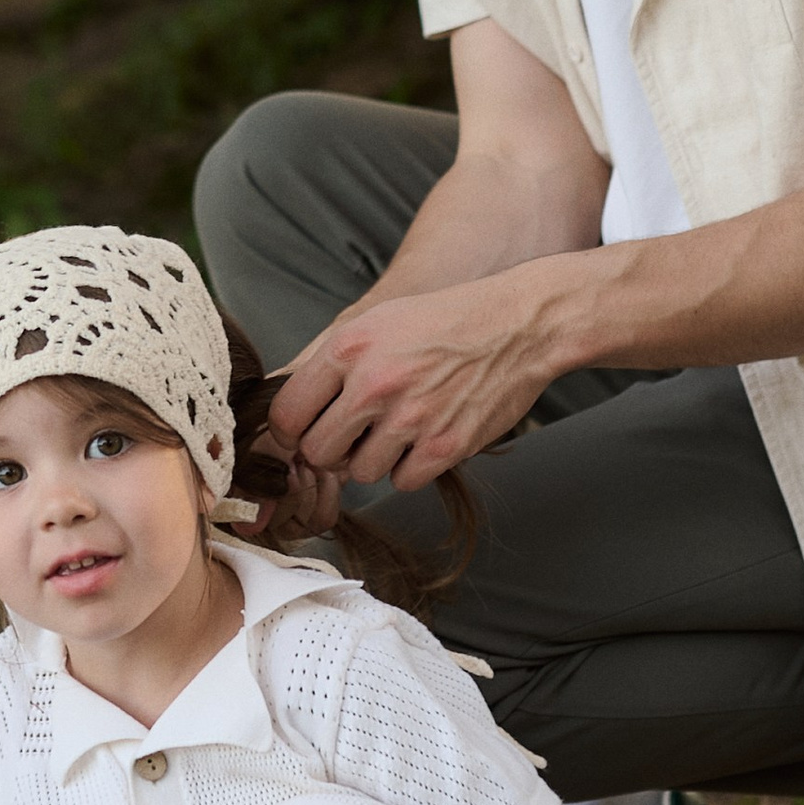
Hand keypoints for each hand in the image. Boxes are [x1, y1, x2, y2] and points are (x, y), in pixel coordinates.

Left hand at [270, 279, 561, 487]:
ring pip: (359, 473)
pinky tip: (424, 438)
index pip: (287, 414)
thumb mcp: (376, 322)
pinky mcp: (444, 445)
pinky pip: (402, 482)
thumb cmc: (443, 322)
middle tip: (351, 436)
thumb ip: (333, 364)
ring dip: (373, 459)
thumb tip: (294, 414)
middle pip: (317, 452)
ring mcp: (410, 417)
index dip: (291, 430)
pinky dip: (411, 468)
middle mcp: (374, 383)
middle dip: (329, 450)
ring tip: (397, 429)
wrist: (516, 326)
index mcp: (349, 347)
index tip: (304, 431)